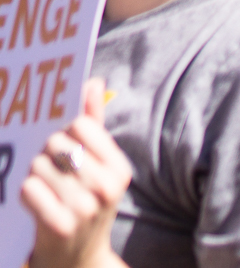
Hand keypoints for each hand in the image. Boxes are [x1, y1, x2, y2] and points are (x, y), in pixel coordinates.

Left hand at [22, 79, 130, 267]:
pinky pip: (30, 189)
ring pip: (40, 166)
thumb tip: (93, 81)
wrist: (77, 261)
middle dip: (46, 154)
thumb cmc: (84, 203)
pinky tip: (35, 201)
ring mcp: (86, 208)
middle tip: (51, 171)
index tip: (64, 145)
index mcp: (120, 169)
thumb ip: (94, 123)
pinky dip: (26, 192)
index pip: (82, 126)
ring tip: (44, 189)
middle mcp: (108, 187)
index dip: (65, 131)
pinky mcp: (60, 225)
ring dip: (33, 174)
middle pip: (57, 144)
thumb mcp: (97, 167)